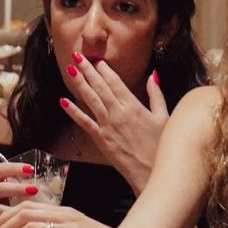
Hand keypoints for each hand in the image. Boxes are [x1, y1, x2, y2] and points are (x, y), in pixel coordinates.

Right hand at [0, 161, 38, 227]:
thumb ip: (9, 182)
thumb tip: (40, 183)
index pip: (0, 169)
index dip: (15, 168)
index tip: (30, 169)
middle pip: (0, 188)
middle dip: (18, 189)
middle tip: (34, 189)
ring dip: (14, 209)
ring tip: (29, 209)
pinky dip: (8, 223)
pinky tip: (21, 224)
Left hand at [61, 52, 168, 190]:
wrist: (154, 172)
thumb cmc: (161, 145)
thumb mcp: (164, 116)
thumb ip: (156, 95)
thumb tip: (154, 75)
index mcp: (134, 106)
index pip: (115, 82)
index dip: (104, 69)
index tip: (96, 59)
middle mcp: (118, 113)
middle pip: (100, 87)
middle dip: (88, 70)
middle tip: (77, 56)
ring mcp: (108, 126)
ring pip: (90, 100)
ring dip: (80, 84)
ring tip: (70, 70)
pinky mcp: (101, 140)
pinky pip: (84, 123)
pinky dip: (73, 112)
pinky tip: (64, 101)